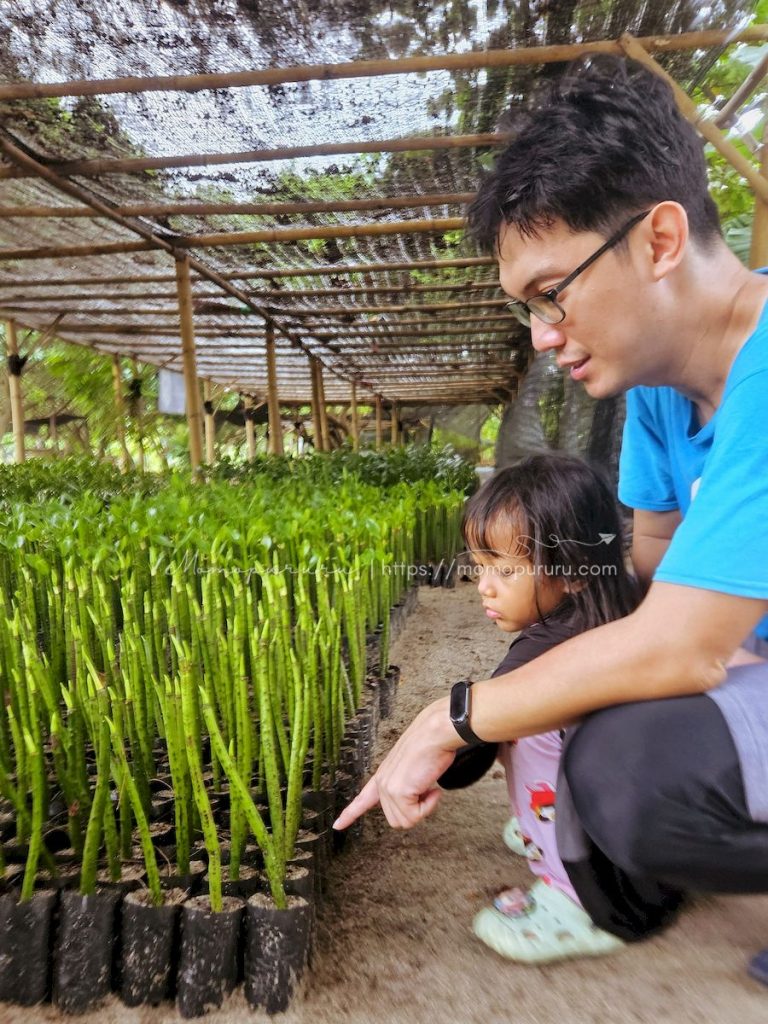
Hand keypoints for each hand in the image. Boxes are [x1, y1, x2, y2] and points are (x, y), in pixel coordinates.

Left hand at [332, 697, 460, 830]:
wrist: (435, 734)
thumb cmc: (430, 747)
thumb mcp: (411, 768)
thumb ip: (405, 783)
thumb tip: (411, 795)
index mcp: (383, 775)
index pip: (362, 799)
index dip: (350, 814)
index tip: (337, 825)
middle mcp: (382, 782)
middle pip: (396, 820)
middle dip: (415, 811)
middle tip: (426, 791)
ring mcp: (388, 788)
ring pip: (405, 821)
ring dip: (423, 809)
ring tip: (428, 788)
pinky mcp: (399, 792)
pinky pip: (415, 816)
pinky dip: (428, 807)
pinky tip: (432, 790)